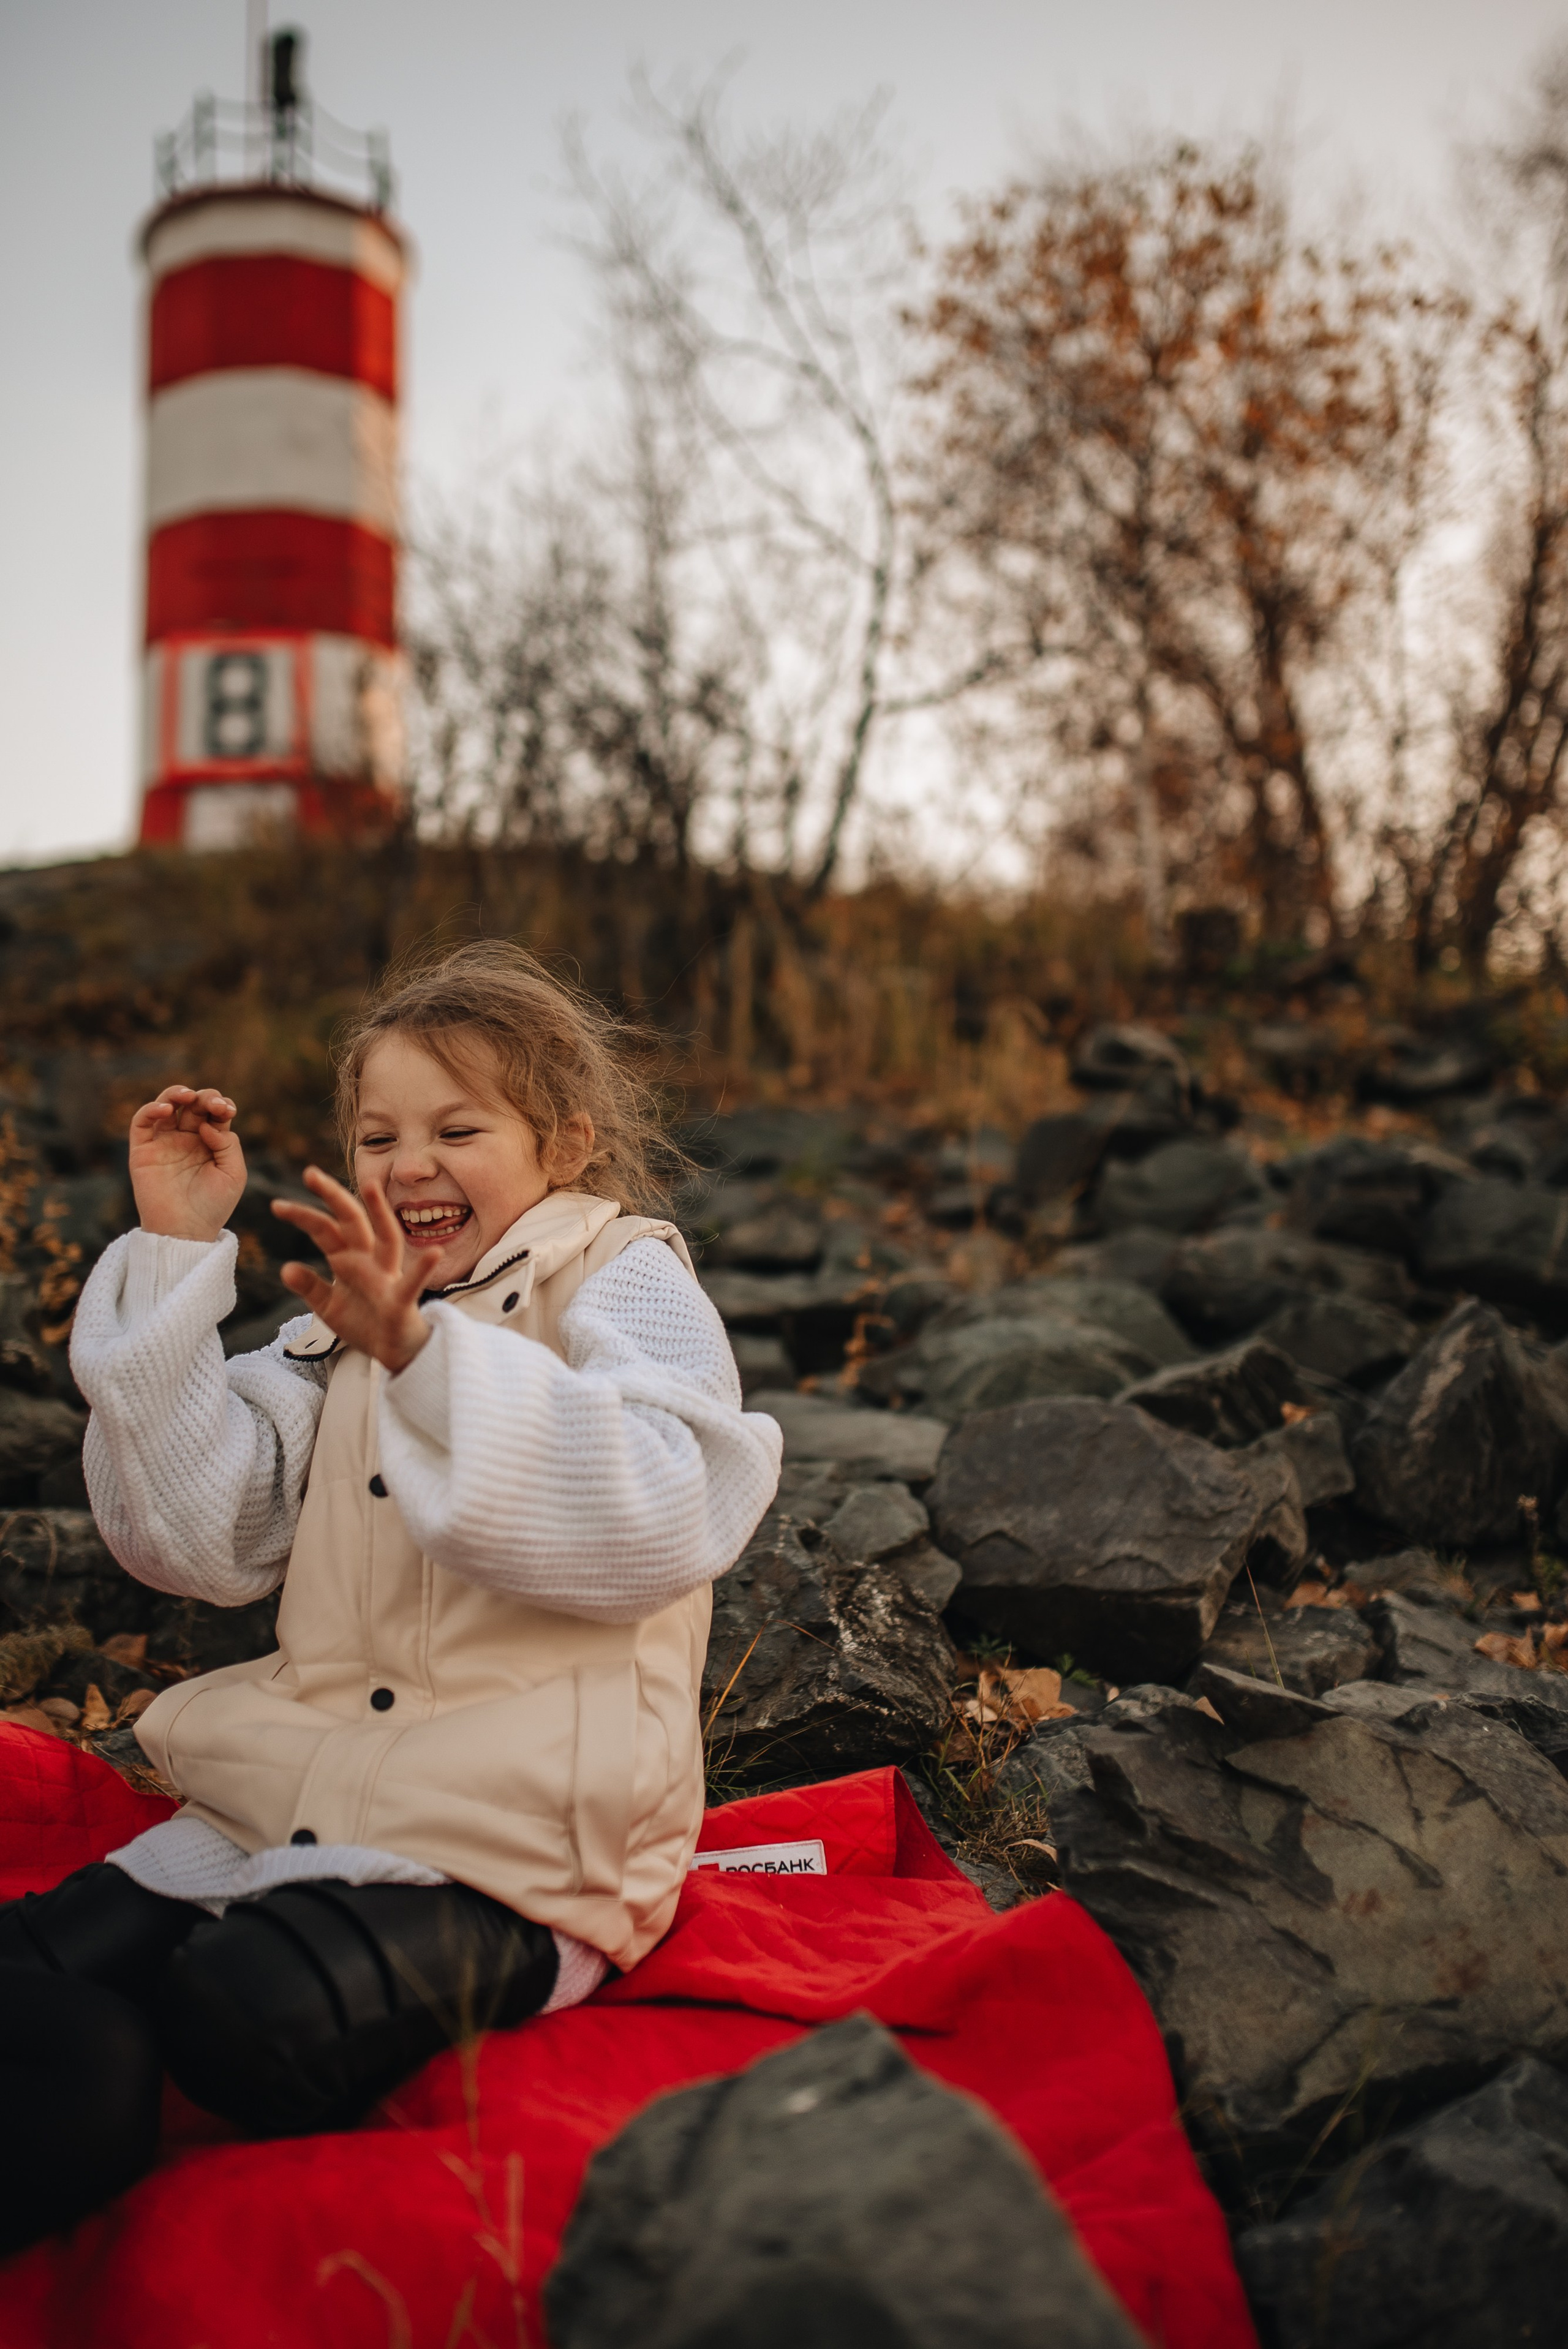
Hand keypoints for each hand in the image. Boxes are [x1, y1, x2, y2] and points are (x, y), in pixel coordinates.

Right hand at [129, 1086, 245, 1241]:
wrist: (185, 1232)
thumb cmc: (213, 1206)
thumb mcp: (234, 1174)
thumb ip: (228, 1144)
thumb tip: (208, 1125)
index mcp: (210, 1143)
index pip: (215, 1112)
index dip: (221, 1104)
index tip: (227, 1110)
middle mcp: (187, 1139)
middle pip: (193, 1105)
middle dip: (204, 1097)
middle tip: (213, 1105)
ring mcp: (164, 1143)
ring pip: (166, 1105)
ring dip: (176, 1094)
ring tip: (187, 1097)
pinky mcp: (142, 1151)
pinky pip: (141, 1122)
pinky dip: (150, 1109)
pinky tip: (166, 1110)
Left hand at [271, 1167, 430, 1374]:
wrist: (393, 1352)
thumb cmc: (364, 1323)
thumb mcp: (328, 1306)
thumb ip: (310, 1287)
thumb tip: (286, 1268)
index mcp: (350, 1259)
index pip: (325, 1230)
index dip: (302, 1216)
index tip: (276, 1205)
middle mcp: (370, 1261)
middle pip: (352, 1221)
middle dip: (333, 1196)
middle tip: (309, 1173)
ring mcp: (387, 1278)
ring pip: (385, 1239)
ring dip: (380, 1213)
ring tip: (371, 1187)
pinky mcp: (401, 1301)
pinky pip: (413, 1283)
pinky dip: (424, 1269)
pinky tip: (434, 1254)